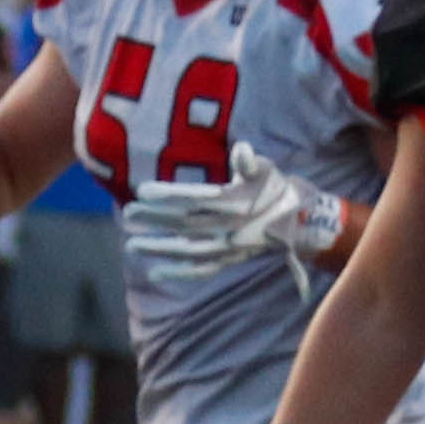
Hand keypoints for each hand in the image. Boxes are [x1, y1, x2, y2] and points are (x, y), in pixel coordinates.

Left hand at [123, 156, 346, 291]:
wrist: (296, 219)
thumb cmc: (273, 188)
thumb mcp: (265, 169)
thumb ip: (250, 162)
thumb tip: (242, 149)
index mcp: (235, 201)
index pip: (194, 197)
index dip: (167, 194)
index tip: (141, 190)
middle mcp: (229, 227)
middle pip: (184, 224)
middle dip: (154, 219)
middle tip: (128, 214)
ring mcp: (227, 247)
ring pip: (188, 250)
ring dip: (159, 248)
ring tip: (132, 244)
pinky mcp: (227, 260)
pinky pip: (201, 271)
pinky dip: (178, 274)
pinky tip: (154, 271)